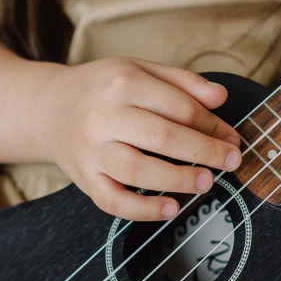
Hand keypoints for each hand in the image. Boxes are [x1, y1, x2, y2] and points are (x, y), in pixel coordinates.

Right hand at [42, 57, 241, 220]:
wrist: (49, 108)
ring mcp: (91, 150)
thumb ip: (182, 82)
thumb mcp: (140, 70)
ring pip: (138, 170)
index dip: (212, 125)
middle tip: (232, 162)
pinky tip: (171, 208)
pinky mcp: (83, 178)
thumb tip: (221, 97)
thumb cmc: (104, 89)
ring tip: (207, 182)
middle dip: (204, 152)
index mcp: (123, 83)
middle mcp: (104, 116)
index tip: (232, 138)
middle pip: (163, 137)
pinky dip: (144, 209)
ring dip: (179, 179)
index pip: (179, 107)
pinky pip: (113, 200)